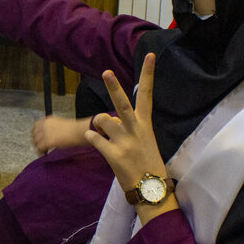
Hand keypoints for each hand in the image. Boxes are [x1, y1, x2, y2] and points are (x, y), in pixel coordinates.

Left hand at [32, 115, 92, 154]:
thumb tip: (47, 135)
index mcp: (48, 120)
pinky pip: (40, 148)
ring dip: (39, 146)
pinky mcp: (48, 141)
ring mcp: (46, 133)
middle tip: (39, 145)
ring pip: (36, 142)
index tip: (36, 137)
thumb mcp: (60, 124)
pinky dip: (41, 151)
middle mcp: (45, 125)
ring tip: (43, 150)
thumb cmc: (74, 129)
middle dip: (36, 140)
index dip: (35, 133)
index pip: (36, 125)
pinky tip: (44, 153)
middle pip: (34, 134)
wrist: (79, 132)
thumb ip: (51, 127)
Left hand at [85, 56, 171, 220]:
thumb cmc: (147, 162)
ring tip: (105, 134)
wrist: (150, 189)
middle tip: (106, 72)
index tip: (151, 55)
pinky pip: (94, 138)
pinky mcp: (113, 155)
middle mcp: (135, 129)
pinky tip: (99, 143)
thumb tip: (109, 118)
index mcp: (145, 123)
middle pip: (122, 103)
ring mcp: (124, 141)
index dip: (148, 74)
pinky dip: (93, 138)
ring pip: (103, 120)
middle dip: (113, 87)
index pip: (147, 94)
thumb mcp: (145, 139)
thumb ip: (131, 125)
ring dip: (99, 125)